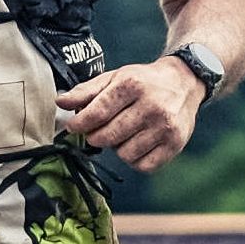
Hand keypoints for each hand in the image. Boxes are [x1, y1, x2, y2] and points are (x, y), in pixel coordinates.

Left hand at [58, 60, 201, 172]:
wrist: (184, 83)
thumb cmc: (143, 82)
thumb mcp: (115, 77)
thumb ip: (86, 91)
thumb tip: (60, 102)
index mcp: (132, 85)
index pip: (97, 112)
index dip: (80, 123)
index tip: (74, 127)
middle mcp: (151, 106)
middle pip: (108, 136)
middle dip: (97, 136)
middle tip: (100, 130)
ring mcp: (165, 127)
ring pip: (124, 154)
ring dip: (118, 147)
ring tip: (125, 133)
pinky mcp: (175, 144)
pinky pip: (143, 166)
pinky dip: (135, 159)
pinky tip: (138, 144)